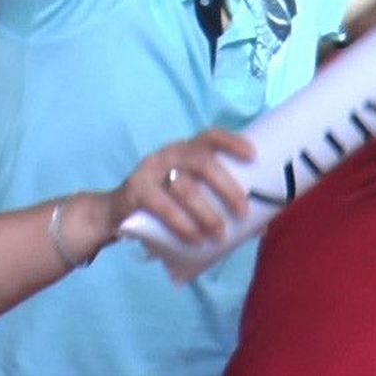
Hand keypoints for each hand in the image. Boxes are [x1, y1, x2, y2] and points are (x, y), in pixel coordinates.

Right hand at [106, 128, 253, 245]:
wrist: (115, 214)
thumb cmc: (163, 204)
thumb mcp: (189, 197)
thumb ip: (218, 205)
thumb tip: (260, 228)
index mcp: (185, 151)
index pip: (209, 137)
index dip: (231, 142)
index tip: (253, 156)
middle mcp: (168, 154)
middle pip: (200, 161)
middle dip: (226, 186)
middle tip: (243, 211)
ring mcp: (150, 171)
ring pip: (183, 187)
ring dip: (206, 213)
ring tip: (219, 234)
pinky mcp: (136, 191)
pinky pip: (162, 206)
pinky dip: (182, 224)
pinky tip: (195, 239)